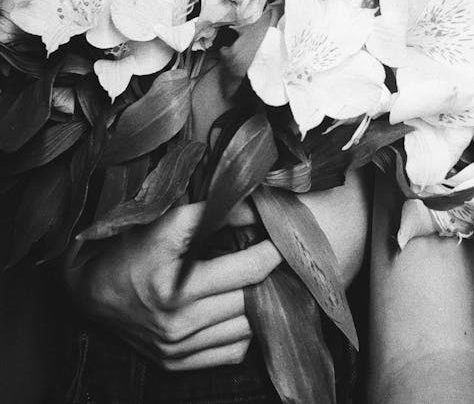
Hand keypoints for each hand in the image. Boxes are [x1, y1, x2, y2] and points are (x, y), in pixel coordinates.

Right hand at [66, 202, 280, 370]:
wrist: (91, 289)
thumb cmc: (131, 249)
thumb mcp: (168, 223)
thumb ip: (215, 214)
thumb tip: (257, 208)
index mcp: (175, 287)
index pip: (248, 270)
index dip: (273, 250)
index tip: (282, 236)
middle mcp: (177, 324)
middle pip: (252, 301)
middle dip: (270, 276)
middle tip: (274, 255)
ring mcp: (177, 349)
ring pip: (247, 330)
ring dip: (259, 304)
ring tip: (257, 280)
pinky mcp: (176, 363)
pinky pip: (232, 353)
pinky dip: (244, 331)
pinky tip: (237, 309)